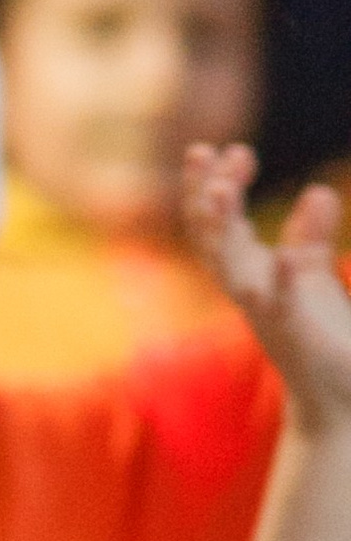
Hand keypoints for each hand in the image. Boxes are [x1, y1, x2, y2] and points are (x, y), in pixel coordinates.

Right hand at [182, 144, 350, 425]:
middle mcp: (245, 287)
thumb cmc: (318, 333)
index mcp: (247, 270)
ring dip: (222, 227)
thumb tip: (318, 190)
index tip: (231, 147)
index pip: (217, 222)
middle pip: (209, 235)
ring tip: (225, 189)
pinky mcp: (294, 330)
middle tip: (205, 151)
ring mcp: (264, 309)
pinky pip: (281, 303)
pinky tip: (285, 258)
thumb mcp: (310, 273)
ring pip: (228, 265)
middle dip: (205, 194)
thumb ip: (310, 233)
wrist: (335, 393)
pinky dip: (282, 280)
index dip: (214, 184)